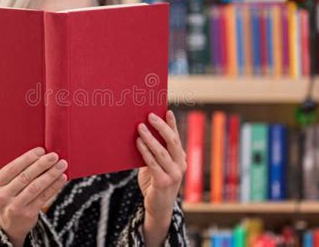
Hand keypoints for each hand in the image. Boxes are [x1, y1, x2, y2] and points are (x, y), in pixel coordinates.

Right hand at [0, 148, 67, 246]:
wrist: (7, 226)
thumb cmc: (10, 197)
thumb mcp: (6, 185)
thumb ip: (19, 172)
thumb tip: (42, 154)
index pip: (13, 167)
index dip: (28, 158)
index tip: (41, 150)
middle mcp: (2, 196)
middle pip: (25, 177)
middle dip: (42, 164)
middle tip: (54, 156)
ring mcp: (14, 207)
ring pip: (36, 187)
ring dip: (51, 174)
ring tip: (61, 165)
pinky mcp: (27, 215)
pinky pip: (43, 197)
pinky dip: (54, 186)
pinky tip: (62, 178)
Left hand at [136, 110, 186, 244]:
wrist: (158, 208)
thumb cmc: (155, 182)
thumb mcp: (156, 165)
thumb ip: (153, 152)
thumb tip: (141, 132)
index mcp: (180, 158)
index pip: (176, 137)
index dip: (172, 123)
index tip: (167, 110)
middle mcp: (180, 164)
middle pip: (172, 141)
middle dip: (161, 126)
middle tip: (150, 115)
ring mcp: (174, 174)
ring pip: (161, 151)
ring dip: (150, 137)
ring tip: (140, 127)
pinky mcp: (164, 182)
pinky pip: (153, 163)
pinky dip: (145, 151)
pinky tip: (138, 142)